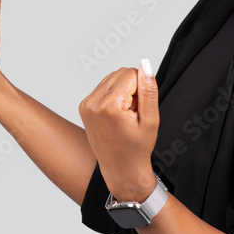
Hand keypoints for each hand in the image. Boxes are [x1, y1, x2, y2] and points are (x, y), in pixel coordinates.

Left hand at [79, 60, 159, 201]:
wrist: (120, 169)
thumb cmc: (137, 148)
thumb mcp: (151, 120)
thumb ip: (149, 90)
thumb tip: (146, 65)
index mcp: (109, 106)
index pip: (131, 72)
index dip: (142, 89)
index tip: (139, 110)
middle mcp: (93, 102)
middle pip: (121, 72)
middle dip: (132, 88)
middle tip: (133, 113)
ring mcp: (85, 104)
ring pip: (112, 77)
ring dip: (123, 91)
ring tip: (125, 115)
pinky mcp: (83, 106)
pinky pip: (103, 86)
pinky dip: (113, 95)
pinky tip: (116, 115)